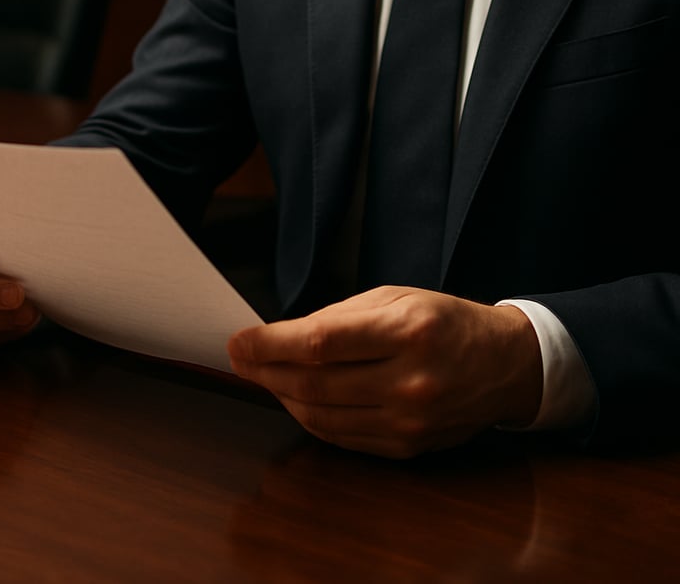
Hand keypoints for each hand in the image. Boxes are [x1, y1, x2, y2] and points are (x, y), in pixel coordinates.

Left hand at [228, 286, 541, 457]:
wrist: (505, 365)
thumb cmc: (445, 321)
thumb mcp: (397, 297)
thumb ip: (340, 316)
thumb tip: (283, 336)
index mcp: (408, 331)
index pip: (321, 343)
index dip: (271, 345)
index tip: (240, 341)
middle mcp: (410, 380)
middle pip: (314, 384)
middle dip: (266, 372)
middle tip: (240, 360)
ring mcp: (410, 420)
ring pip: (322, 416)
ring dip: (282, 397)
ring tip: (265, 377)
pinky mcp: (408, 446)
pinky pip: (342, 438)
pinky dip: (311, 418)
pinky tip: (297, 399)